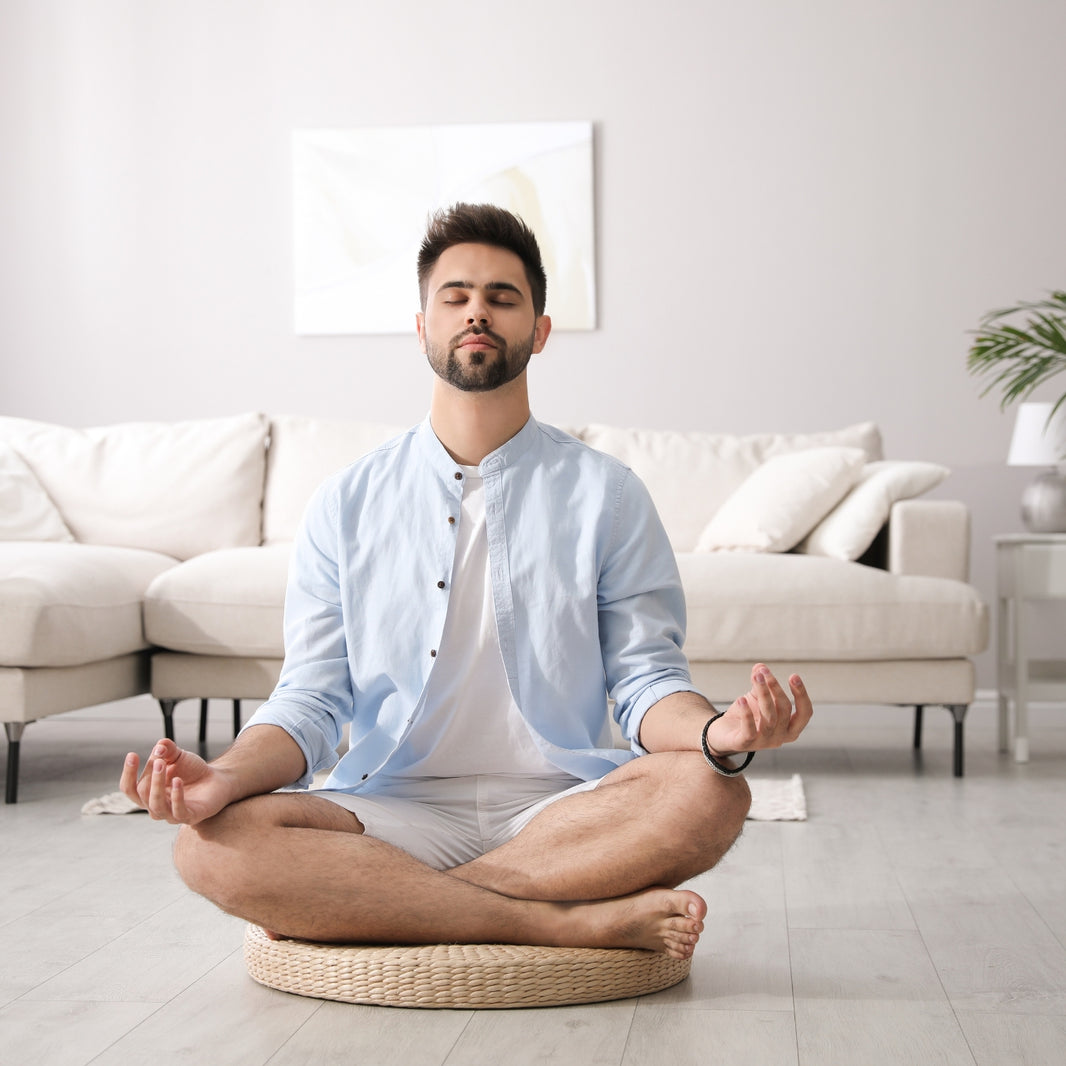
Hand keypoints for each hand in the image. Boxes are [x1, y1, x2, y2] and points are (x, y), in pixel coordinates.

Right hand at [120, 738, 234, 824]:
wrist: (218, 779)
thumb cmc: (192, 770)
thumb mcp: (178, 756)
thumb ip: (167, 750)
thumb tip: (159, 745)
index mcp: (149, 794)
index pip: (130, 789)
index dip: (128, 774)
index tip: (132, 754)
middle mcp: (157, 807)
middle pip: (143, 794)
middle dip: (149, 775)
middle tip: (158, 759)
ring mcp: (172, 815)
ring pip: (157, 805)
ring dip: (157, 785)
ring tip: (163, 766)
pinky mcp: (190, 817)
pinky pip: (178, 811)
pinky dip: (176, 796)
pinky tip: (177, 781)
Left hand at [704, 664, 811, 756]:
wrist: (723, 734)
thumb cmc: (747, 716)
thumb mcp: (756, 697)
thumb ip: (761, 683)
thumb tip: (760, 667)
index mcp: (790, 728)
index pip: (805, 713)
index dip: (801, 695)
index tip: (793, 676)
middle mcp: (780, 737)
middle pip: (784, 710)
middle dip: (775, 687)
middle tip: (763, 671)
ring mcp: (764, 743)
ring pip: (769, 717)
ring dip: (763, 694)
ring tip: (755, 677)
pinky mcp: (746, 744)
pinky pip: (750, 730)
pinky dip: (746, 714)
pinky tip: (741, 699)